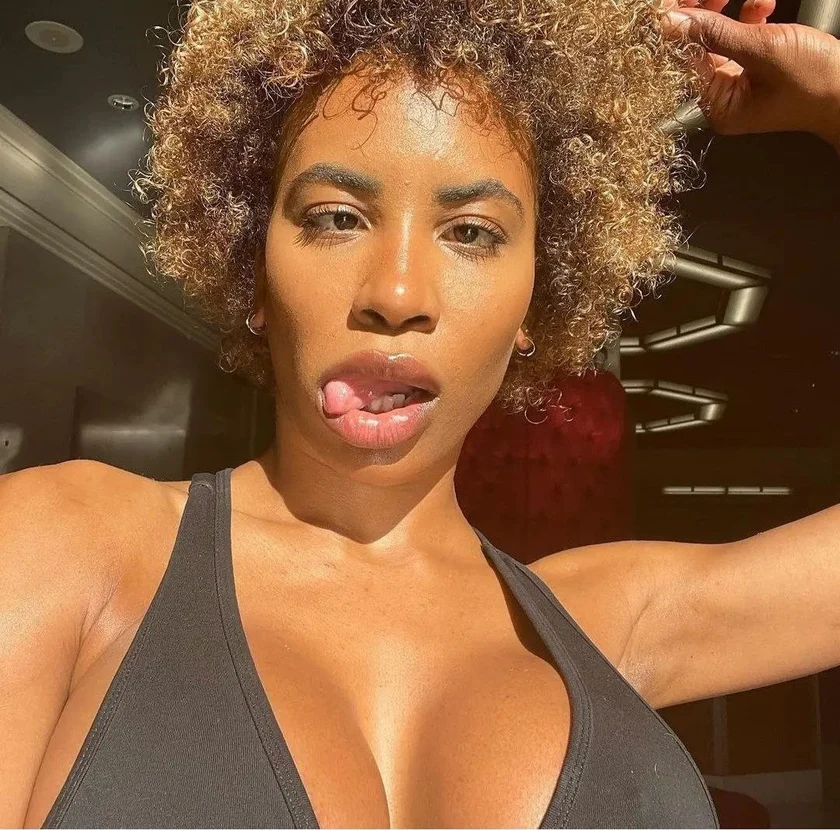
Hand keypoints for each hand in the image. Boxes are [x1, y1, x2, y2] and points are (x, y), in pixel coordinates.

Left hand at [660, 0, 839, 146]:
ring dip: (729, 12)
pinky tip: (763, 5)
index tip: (671, 4)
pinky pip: (742, 38)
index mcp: (718, 106)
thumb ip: (716, 34)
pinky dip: (750, 17)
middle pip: (699, 50)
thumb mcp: (762, 50)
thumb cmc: (815, 80)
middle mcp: (724, 97)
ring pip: (720, 39)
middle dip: (703, 16)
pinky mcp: (758, 67)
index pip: (683, 62)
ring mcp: (741, 81)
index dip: (677, 30)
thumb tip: (673, 24)